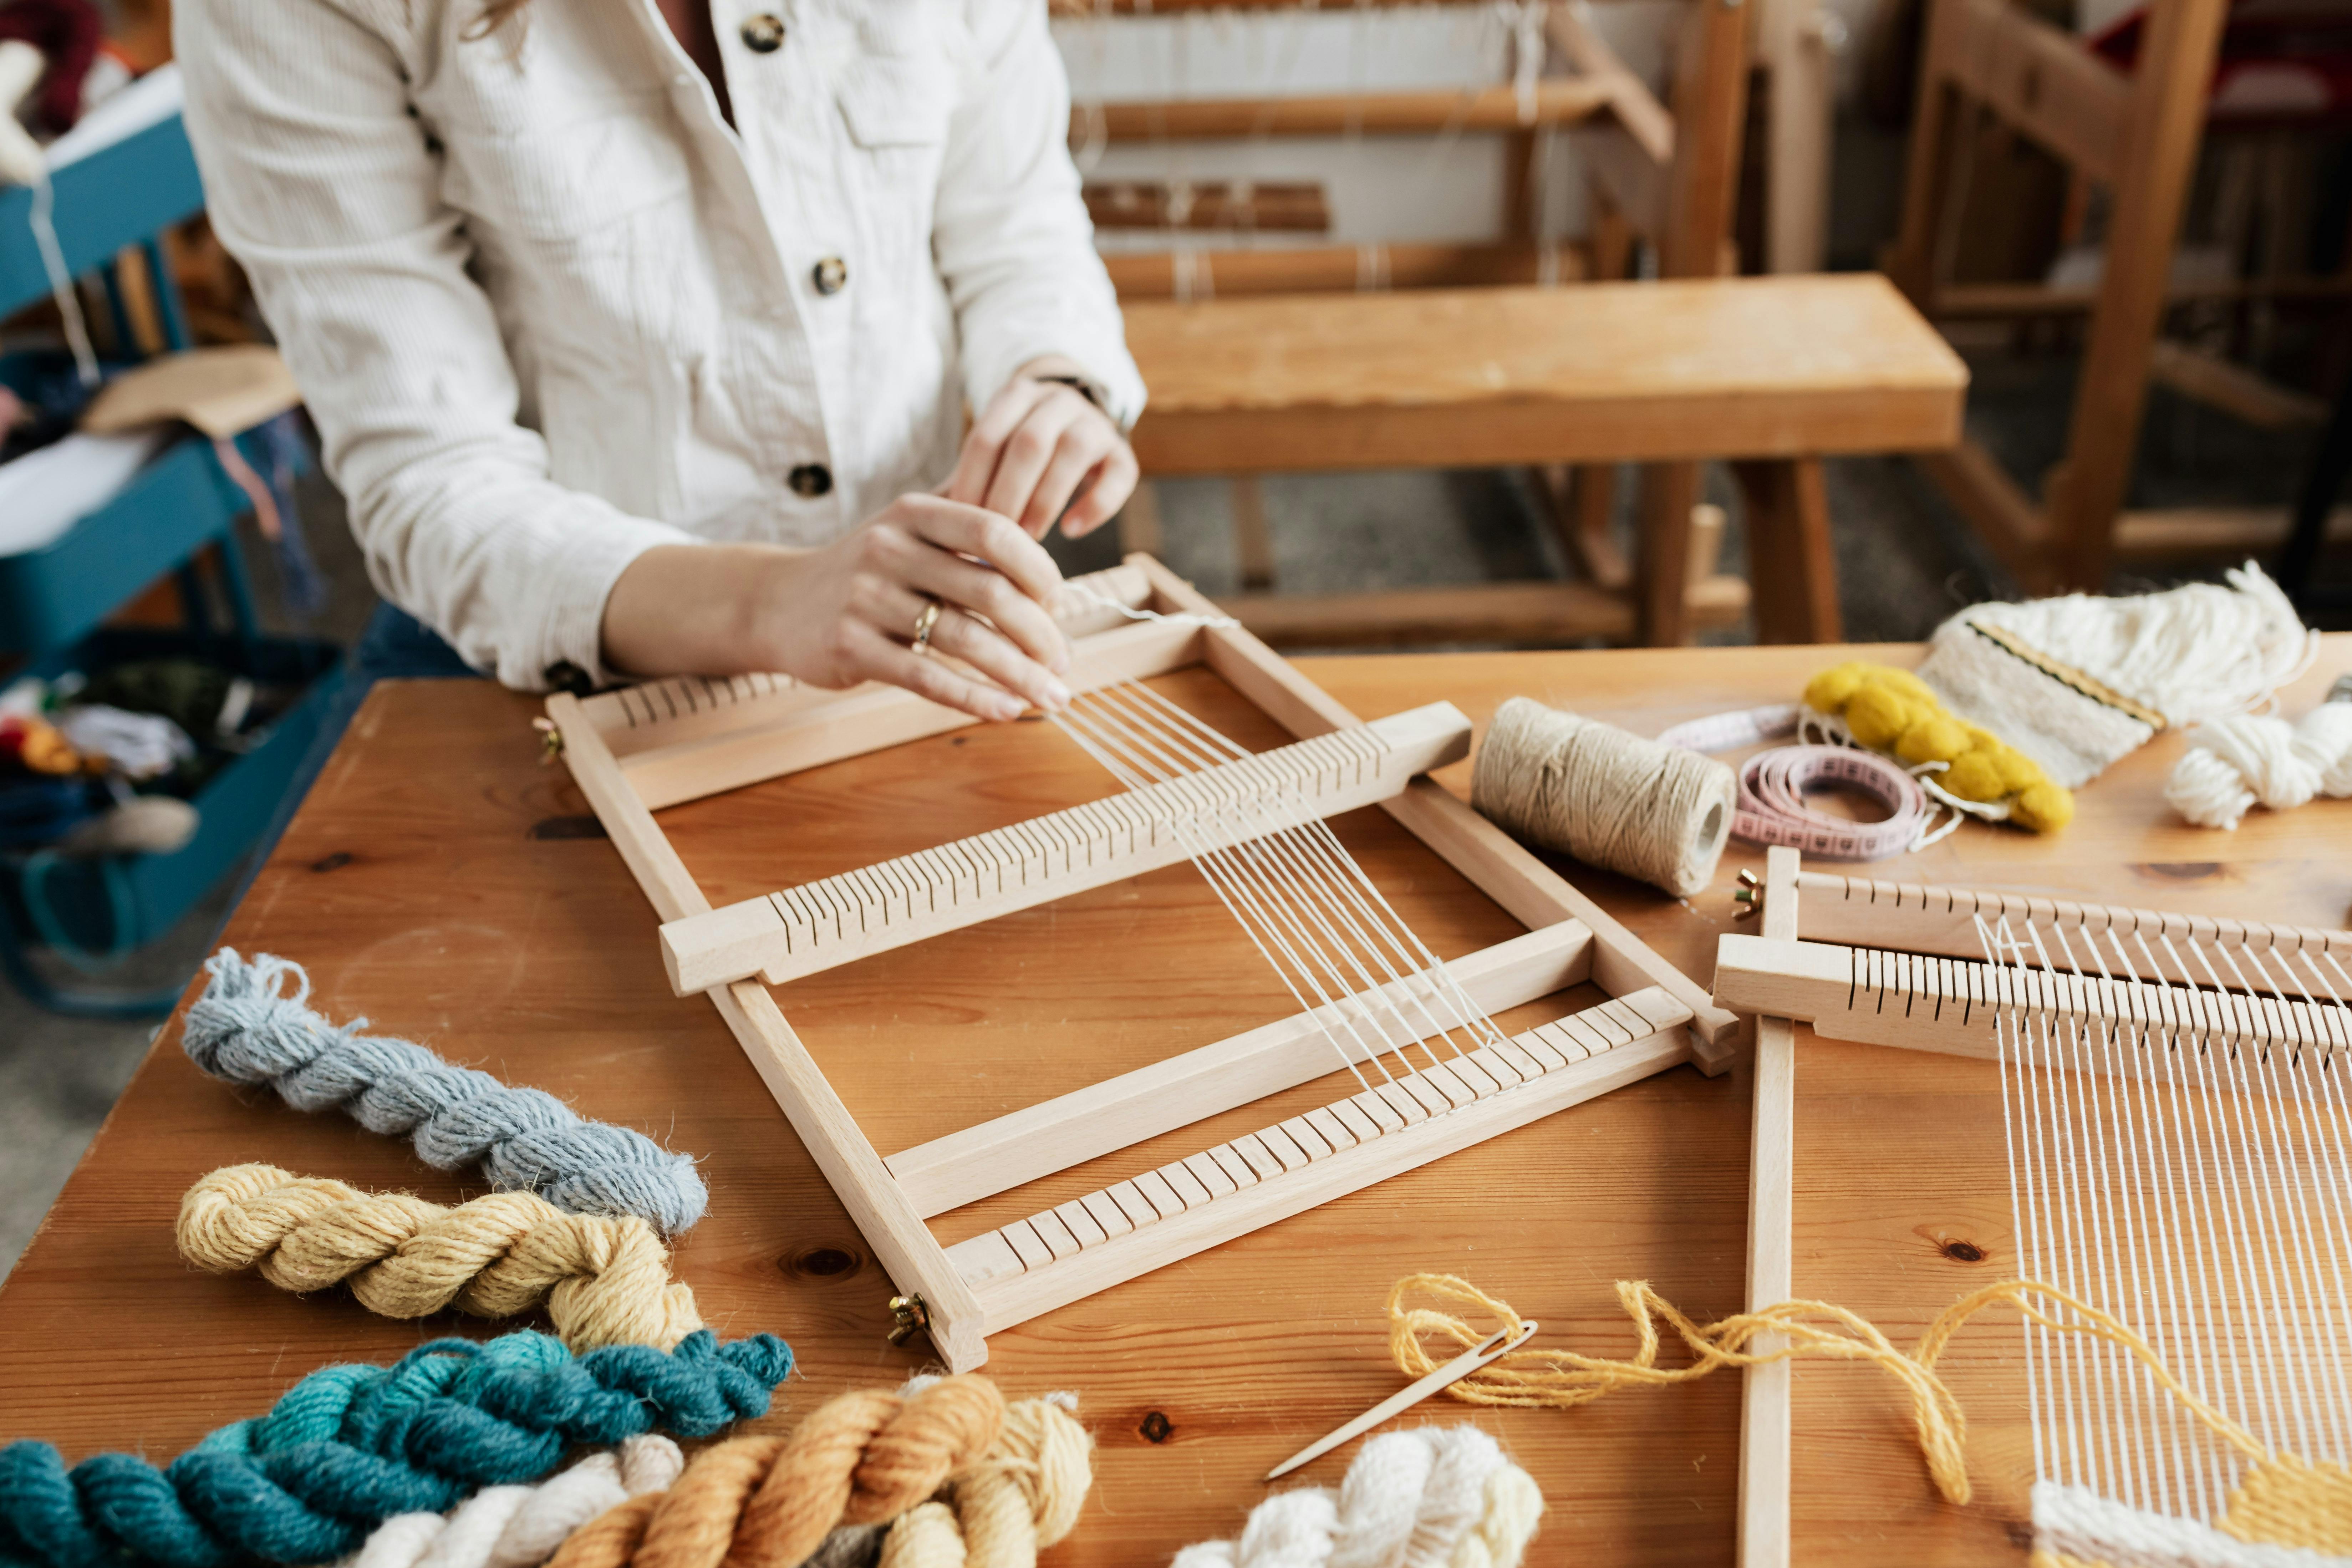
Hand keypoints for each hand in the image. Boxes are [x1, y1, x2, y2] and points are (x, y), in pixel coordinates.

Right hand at [601, 496, 1072, 720]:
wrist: (776, 602)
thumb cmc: (864, 570)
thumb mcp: (907, 529)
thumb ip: (965, 524)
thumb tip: (1044, 543)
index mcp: (913, 513)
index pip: (995, 531)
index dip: (1039, 569)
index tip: (1059, 603)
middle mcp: (889, 549)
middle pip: (989, 592)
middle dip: (1040, 633)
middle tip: (1064, 661)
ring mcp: (866, 599)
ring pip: (964, 641)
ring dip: (1020, 673)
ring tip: (1052, 695)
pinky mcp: (850, 647)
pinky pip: (926, 677)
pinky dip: (975, 698)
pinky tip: (1008, 711)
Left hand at [944, 356, 1136, 538]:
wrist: (1074, 425)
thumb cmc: (1018, 451)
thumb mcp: (993, 450)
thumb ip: (969, 478)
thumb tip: (933, 524)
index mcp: (1016, 395)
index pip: (987, 436)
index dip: (972, 481)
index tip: (961, 522)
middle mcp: (1058, 401)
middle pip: (1030, 443)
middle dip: (1008, 494)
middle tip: (995, 538)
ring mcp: (1094, 423)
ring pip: (1073, 451)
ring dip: (1046, 499)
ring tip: (1028, 538)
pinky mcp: (1123, 452)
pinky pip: (1118, 475)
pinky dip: (1095, 505)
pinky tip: (1071, 530)